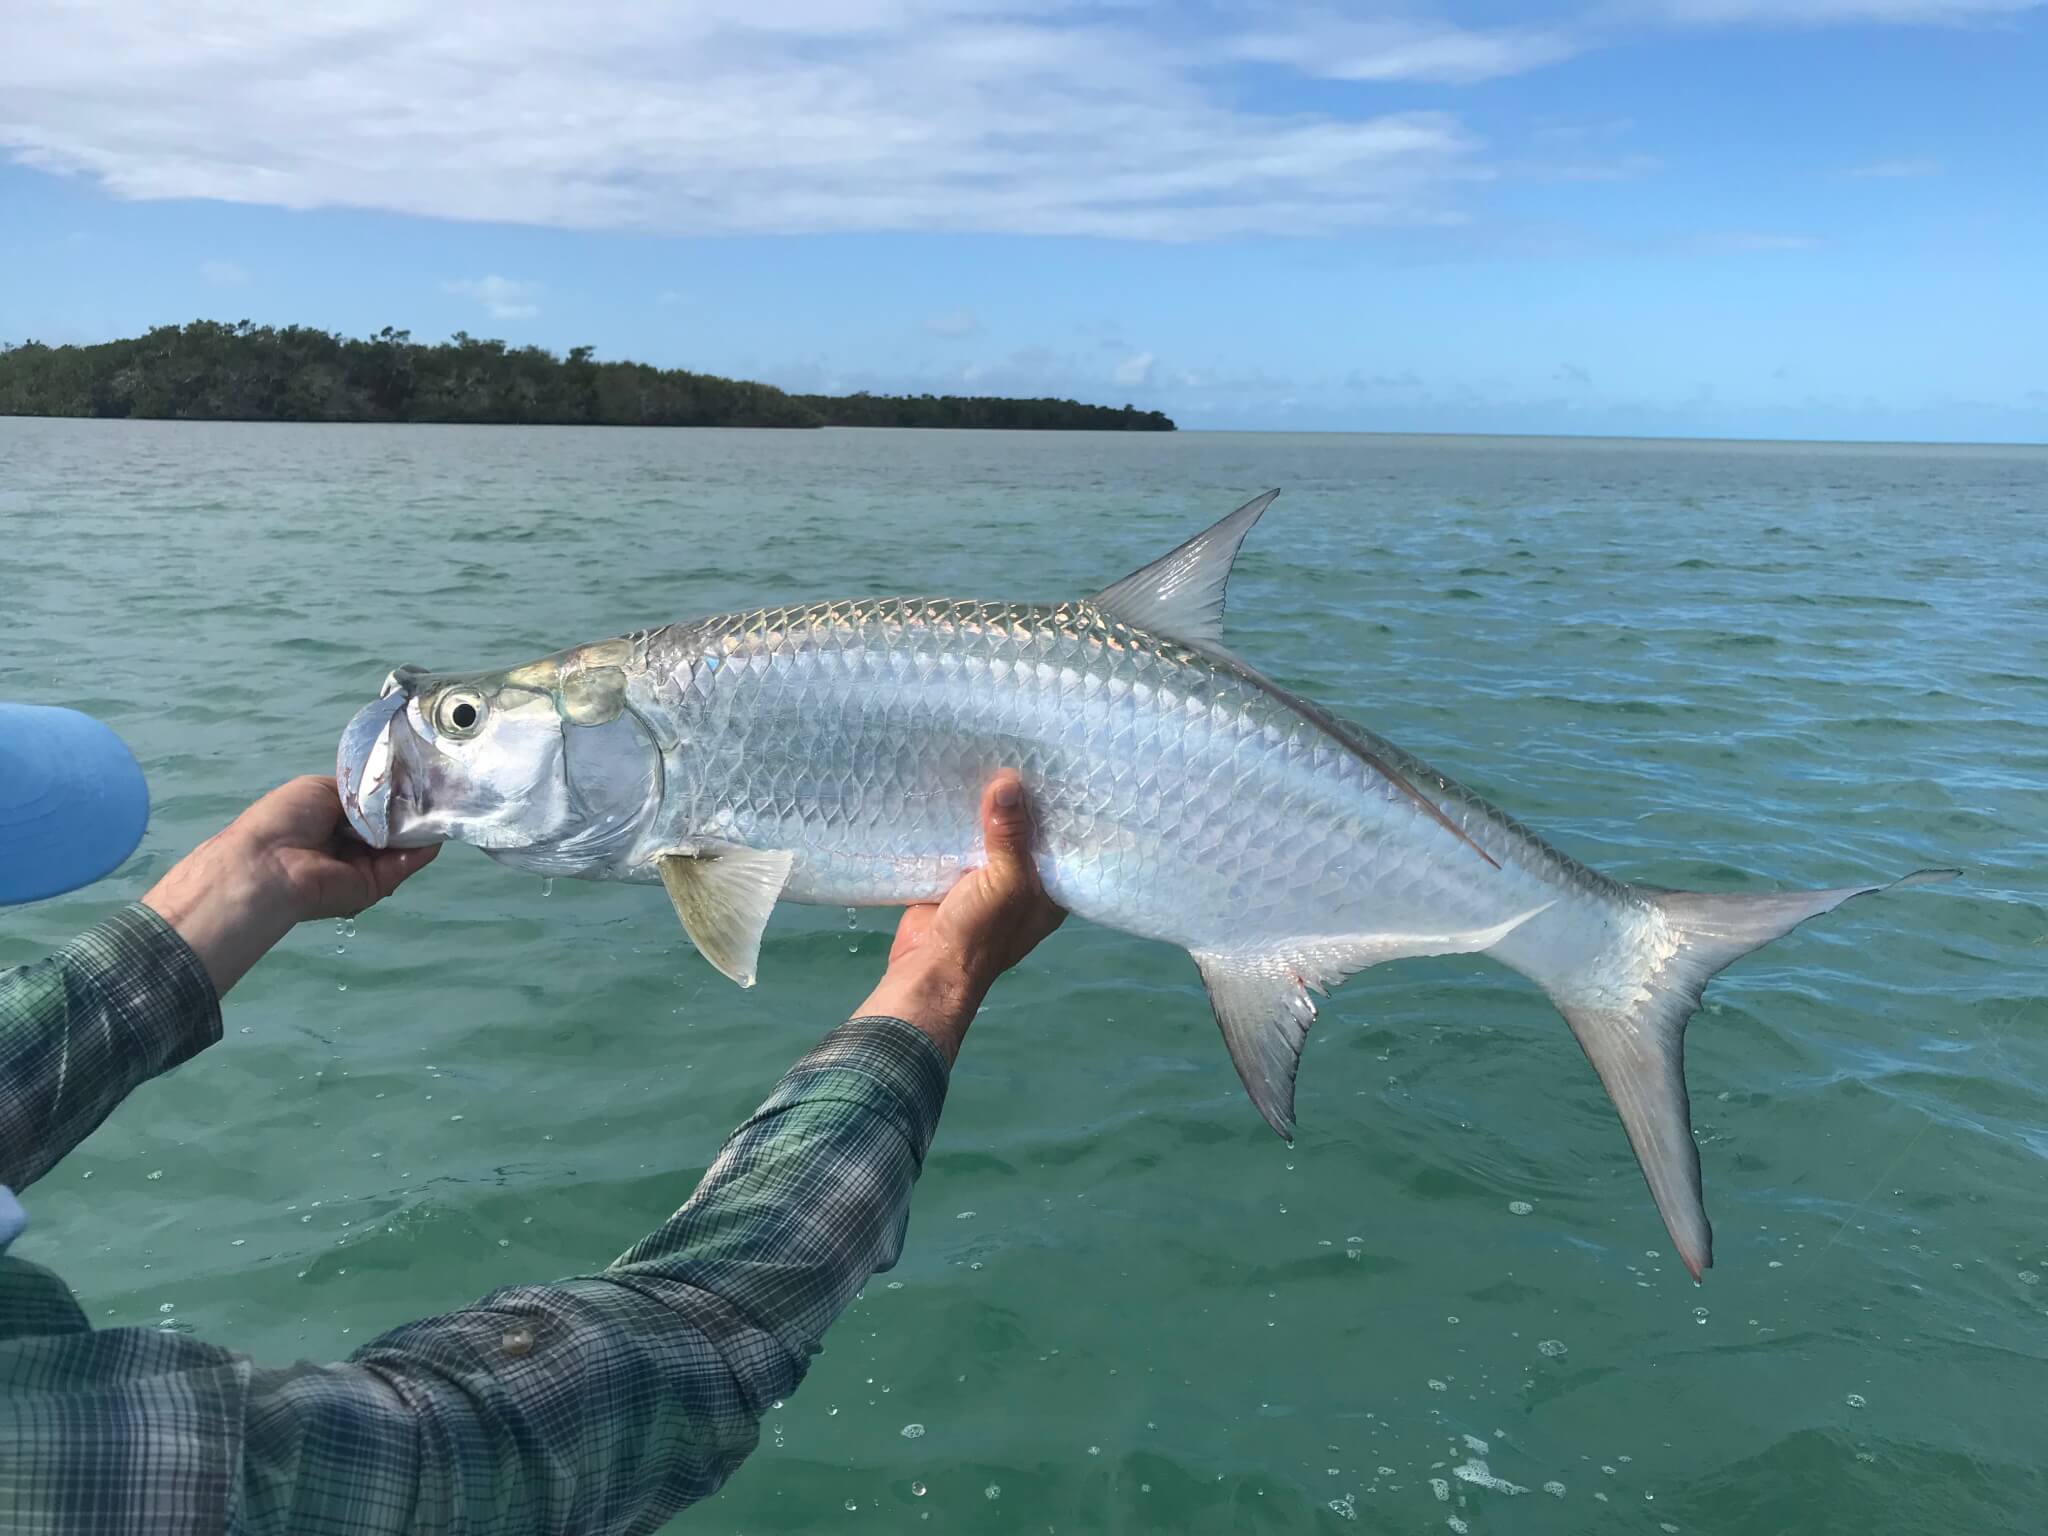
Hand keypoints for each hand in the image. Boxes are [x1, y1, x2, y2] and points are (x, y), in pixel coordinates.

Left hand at [142, 775, 437, 996]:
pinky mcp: (376, 885)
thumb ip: (359, 792)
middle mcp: (348, 843)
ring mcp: (364, 865)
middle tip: (437, 788)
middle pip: (389, 825)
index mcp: (330, 820)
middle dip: (410, 808)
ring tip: (442, 804)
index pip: (370, 806)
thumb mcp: (321, 789)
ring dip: (420, 825)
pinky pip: (405, 864)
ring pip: (401, 843)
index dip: (391, 792)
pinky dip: (423, 848)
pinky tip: (436, 829)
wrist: (273, 864)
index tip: (415, 777)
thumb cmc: (287, 819)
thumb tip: (390, 793)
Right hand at [853, 771, 1064, 1062]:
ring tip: (988, 752)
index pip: (1064, 840)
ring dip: (986, 805)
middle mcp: (1023, 879)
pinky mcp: (954, 873)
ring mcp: (987, 877)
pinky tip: (953, 782)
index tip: (1061, 765)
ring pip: (990, 832)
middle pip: (1025, 831)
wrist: (927, 967)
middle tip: (1022, 746)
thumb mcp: (1006, 881)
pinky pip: (959, 838)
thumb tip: (1008, 780)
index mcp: (1049, 887)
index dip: (1062, 807)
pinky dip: (957, 817)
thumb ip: (1010, 833)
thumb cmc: (981, 932)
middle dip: (1020, 799)